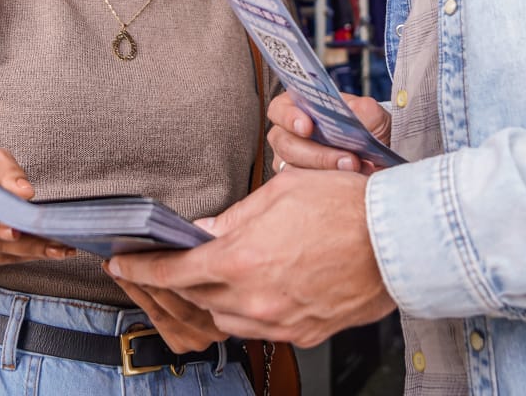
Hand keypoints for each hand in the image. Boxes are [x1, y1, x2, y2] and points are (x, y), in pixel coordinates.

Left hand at [107, 169, 395, 347]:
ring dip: (217, 298)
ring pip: (228, 319)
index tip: (124, 265)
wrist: (401, 239)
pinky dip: (252, 311)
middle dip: (183, 281)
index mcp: (241, 259)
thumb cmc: (346, 205)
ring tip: (228, 273)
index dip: (143, 269)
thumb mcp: (280, 193)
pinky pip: (263, 328)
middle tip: (176, 264)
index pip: (174, 271)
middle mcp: (255, 298)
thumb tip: (205, 231)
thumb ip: (235, 217)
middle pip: (197, 298)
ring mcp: (280, 320)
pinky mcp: (305, 333)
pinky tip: (264, 289)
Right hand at [268, 91, 391, 174]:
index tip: (307, 127)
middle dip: (317, 154)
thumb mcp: (371, 113)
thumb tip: (355, 112)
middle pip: (286, 144)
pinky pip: (304, 188)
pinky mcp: (299, 184)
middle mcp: (288, 134)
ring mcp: (291, 160)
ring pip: (294, 170)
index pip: (279, 110)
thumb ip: (362, 110)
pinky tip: (352, 180)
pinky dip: (328, 186)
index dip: (289, 117)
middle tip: (347, 159)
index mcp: (297, 107)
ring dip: (326, 171)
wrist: (378, 152)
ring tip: (356, 169)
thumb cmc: (367, 126)